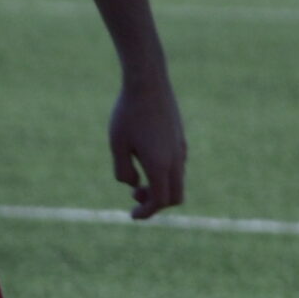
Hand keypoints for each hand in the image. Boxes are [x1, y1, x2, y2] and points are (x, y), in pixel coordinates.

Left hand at [110, 68, 186, 218]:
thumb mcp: (117, 145)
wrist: (148, 82)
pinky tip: (147, 158)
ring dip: (160, 186)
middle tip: (135, 194)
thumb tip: (133, 184)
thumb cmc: (128, 113)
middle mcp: (175, 159)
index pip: (159, 200)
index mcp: (160, 164)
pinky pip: (177, 165)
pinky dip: (164, 173)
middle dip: (156, 202)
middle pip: (175, 196)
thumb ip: (123, 171)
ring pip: (177, 180)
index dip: (146, 212)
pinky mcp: (180, 137)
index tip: (132, 215)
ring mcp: (181, 148)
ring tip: (138, 177)